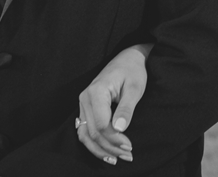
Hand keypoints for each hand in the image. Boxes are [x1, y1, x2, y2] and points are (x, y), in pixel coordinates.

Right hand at [77, 44, 150, 164]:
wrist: (127, 58)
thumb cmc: (132, 71)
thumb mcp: (134, 88)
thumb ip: (126, 109)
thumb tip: (119, 129)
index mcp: (96, 91)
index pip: (101, 124)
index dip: (114, 139)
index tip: (129, 146)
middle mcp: (85, 98)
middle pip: (93, 132)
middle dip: (110, 147)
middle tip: (128, 155)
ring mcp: (83, 104)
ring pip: (86, 135)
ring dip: (101, 149)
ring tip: (117, 159)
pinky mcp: (86, 108)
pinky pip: (86, 130)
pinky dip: (95, 143)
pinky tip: (106, 152)